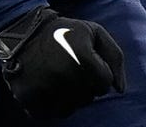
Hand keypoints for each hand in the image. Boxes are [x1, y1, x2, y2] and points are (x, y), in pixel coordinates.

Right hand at [0, 5, 125, 119]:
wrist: (24, 33)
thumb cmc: (66, 32)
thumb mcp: (95, 33)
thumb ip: (115, 57)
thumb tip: (120, 89)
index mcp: (82, 56)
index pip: (105, 83)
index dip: (101, 73)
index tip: (90, 63)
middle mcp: (63, 74)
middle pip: (89, 98)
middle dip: (86, 85)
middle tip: (72, 68)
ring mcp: (44, 88)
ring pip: (71, 108)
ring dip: (70, 97)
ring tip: (61, 77)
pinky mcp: (28, 98)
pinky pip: (51, 113)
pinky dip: (53, 104)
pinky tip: (49, 87)